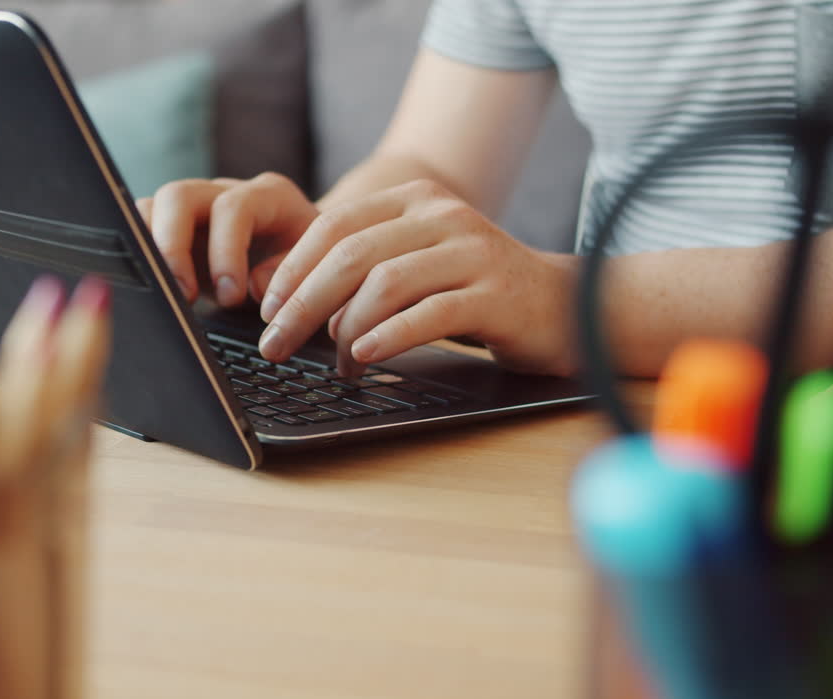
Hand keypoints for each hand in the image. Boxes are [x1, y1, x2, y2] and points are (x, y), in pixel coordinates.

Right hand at [137, 173, 319, 305]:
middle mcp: (225, 191)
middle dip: (172, 247)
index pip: (233, 207)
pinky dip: (140, 253)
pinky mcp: (174, 227)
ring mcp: (195, 206)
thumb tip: (253, 285)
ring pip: (151, 206)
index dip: (226, 251)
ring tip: (163, 292)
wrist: (308, 254)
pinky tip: (154, 286)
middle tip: (183, 295)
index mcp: (268, 196)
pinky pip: (141, 226)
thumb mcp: (314, 271)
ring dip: (148, 249)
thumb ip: (289, 276)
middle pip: (178, 195)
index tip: (231, 297)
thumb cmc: (311, 264)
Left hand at [256, 179, 577, 375]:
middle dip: (304, 303)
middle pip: (352, 255)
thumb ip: (352, 272)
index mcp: (414, 200)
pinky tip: (364, 356)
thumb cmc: (473, 293)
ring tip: (335, 364)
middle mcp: (442, 215)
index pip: (335, 225)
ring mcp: (472, 251)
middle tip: (276, 344)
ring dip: (345, 329)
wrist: (566, 305)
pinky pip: (430, 312)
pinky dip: (389, 336)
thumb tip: (267, 290)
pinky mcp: (496, 294)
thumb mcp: (411, 268)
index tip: (267, 310)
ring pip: (386, 283)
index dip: (293, 269)